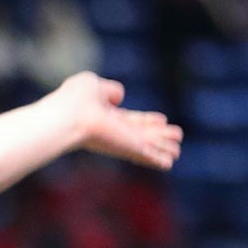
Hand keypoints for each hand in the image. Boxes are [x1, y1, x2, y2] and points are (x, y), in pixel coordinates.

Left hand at [50, 72, 182, 170]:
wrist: (70, 115)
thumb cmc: (75, 98)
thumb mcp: (92, 84)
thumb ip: (108, 89)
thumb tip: (118, 97)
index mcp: (105, 116)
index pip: (129, 120)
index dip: (146, 121)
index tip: (161, 120)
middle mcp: (114, 131)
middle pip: (141, 134)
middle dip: (158, 136)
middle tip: (176, 137)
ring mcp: (121, 140)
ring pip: (146, 146)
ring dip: (163, 148)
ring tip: (177, 152)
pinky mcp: (127, 147)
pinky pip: (146, 154)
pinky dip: (157, 159)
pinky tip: (169, 163)